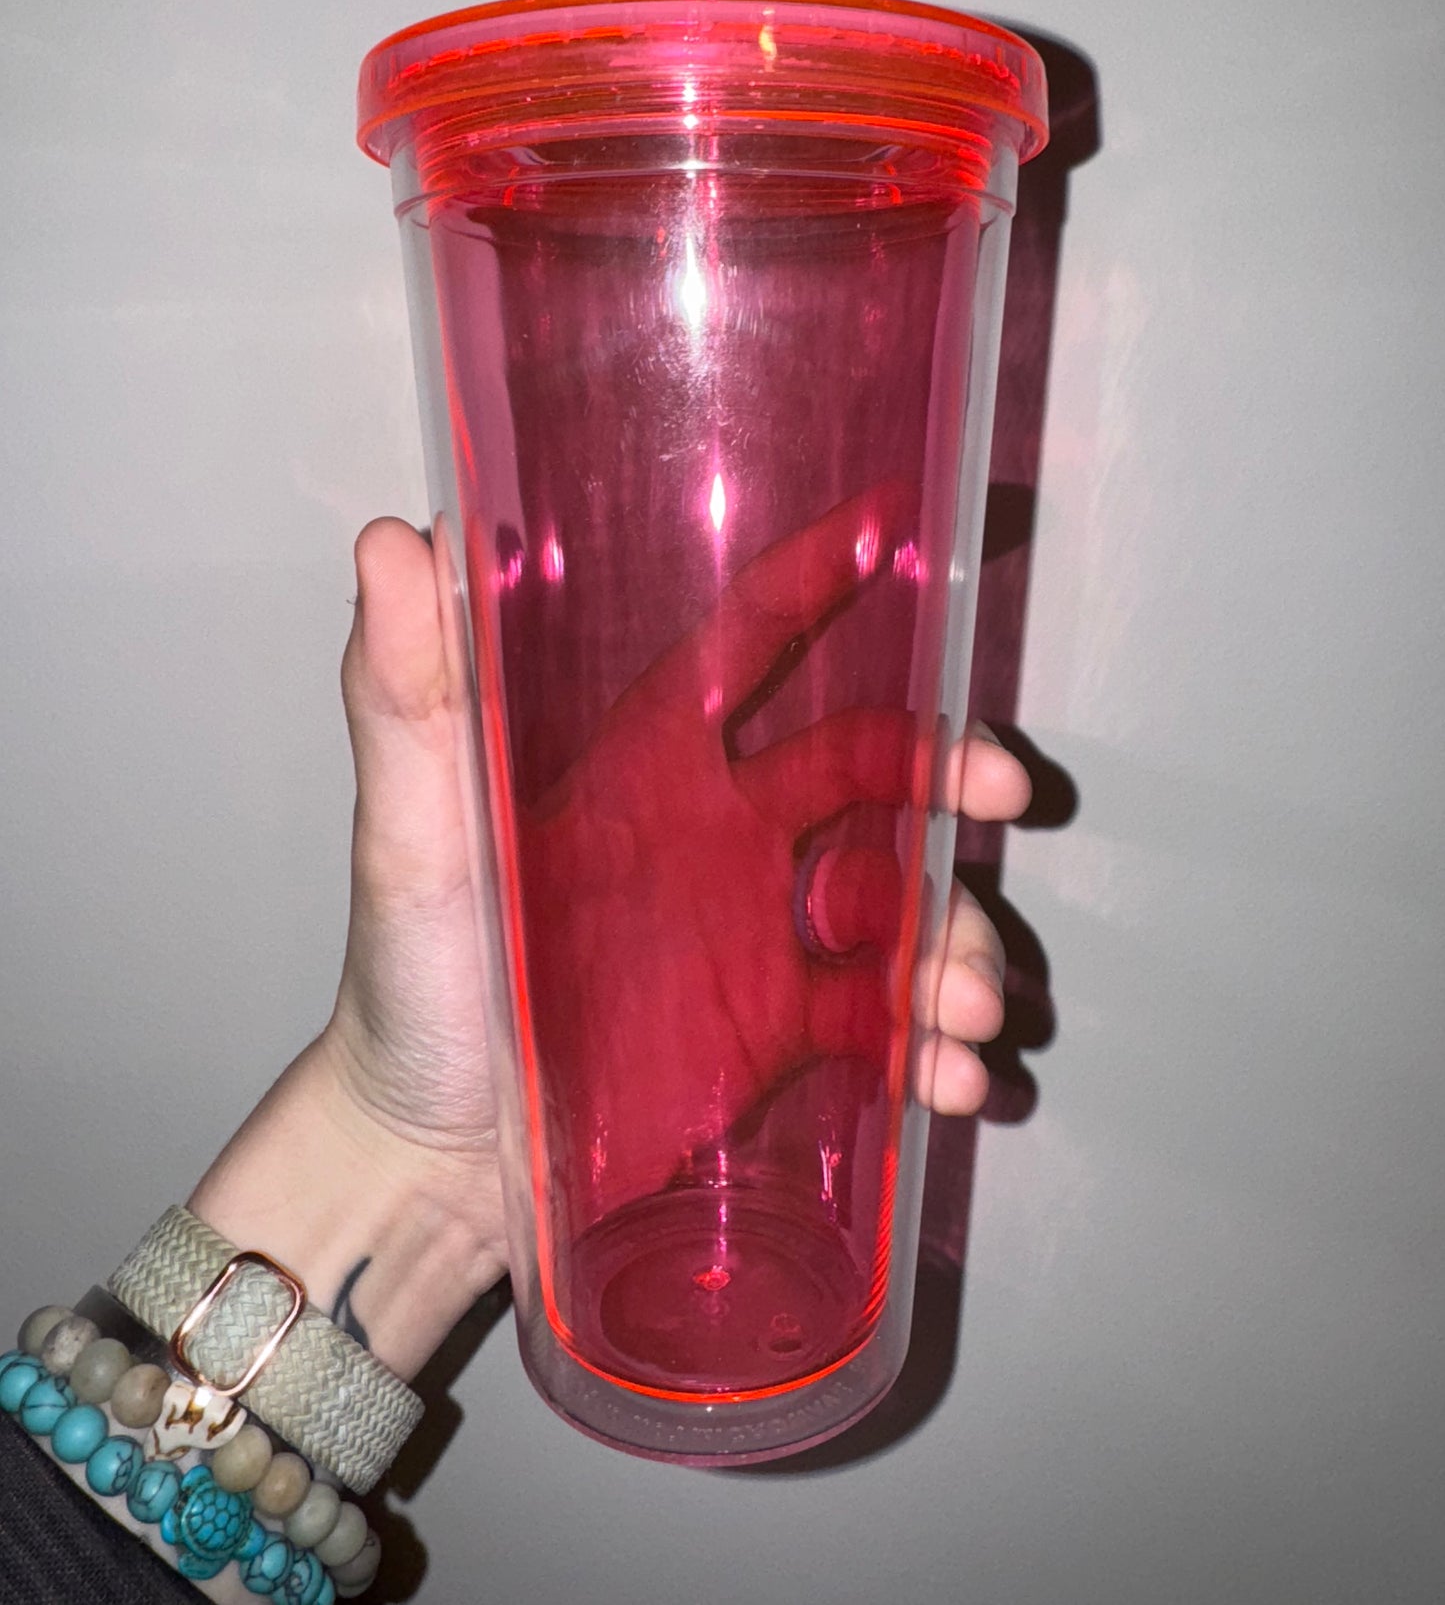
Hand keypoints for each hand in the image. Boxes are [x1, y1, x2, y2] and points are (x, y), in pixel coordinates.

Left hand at [193, 508, 1028, 1377]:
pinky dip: (938, 1048)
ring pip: (903, 904)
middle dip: (948, 770)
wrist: (424, 1156)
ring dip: (956, 938)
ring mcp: (763, 936)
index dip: (819, 584)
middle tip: (1000, 795)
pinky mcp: (784, 1036)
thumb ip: (406, 697)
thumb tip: (397, 539)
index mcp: (649, 762)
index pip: (748, 646)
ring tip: (962, 1009)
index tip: (900, 533)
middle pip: (874, 770)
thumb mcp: (409, 836)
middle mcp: (723, 832)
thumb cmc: (408, 979)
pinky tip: (952, 1080)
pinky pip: (890, 1025)